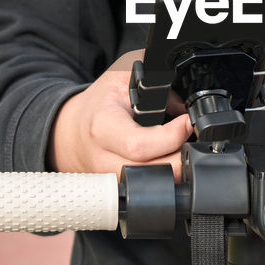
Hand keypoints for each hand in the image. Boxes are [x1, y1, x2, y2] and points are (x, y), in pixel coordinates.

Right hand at [48, 49, 190, 178]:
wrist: (72, 129)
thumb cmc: (99, 102)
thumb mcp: (124, 74)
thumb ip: (158, 79)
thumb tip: (184, 107)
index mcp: (102, 127)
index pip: (139, 144)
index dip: (172, 136)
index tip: (186, 122)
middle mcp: (103, 159)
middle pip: (151, 175)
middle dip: (182, 159)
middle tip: (191, 140)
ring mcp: (110, 179)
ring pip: (153, 187)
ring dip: (176, 170)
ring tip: (182, 149)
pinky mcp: (119, 189)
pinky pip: (148, 190)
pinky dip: (166, 177)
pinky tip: (171, 160)